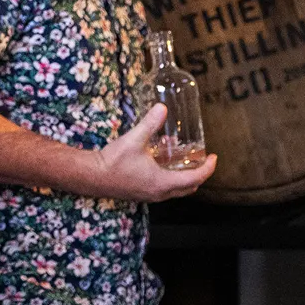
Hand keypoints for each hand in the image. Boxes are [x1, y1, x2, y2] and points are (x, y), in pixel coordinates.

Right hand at [92, 104, 217, 201]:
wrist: (91, 176)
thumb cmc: (112, 161)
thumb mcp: (134, 140)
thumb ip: (150, 123)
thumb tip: (162, 108)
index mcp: (163, 182)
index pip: (195, 178)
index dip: (208, 168)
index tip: (214, 157)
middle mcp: (159, 193)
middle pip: (189, 188)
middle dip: (199, 174)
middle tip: (201, 160)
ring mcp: (150, 196)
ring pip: (177, 191)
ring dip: (184, 178)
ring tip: (183, 160)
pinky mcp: (141, 194)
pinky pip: (164, 190)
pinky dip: (171, 180)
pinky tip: (161, 164)